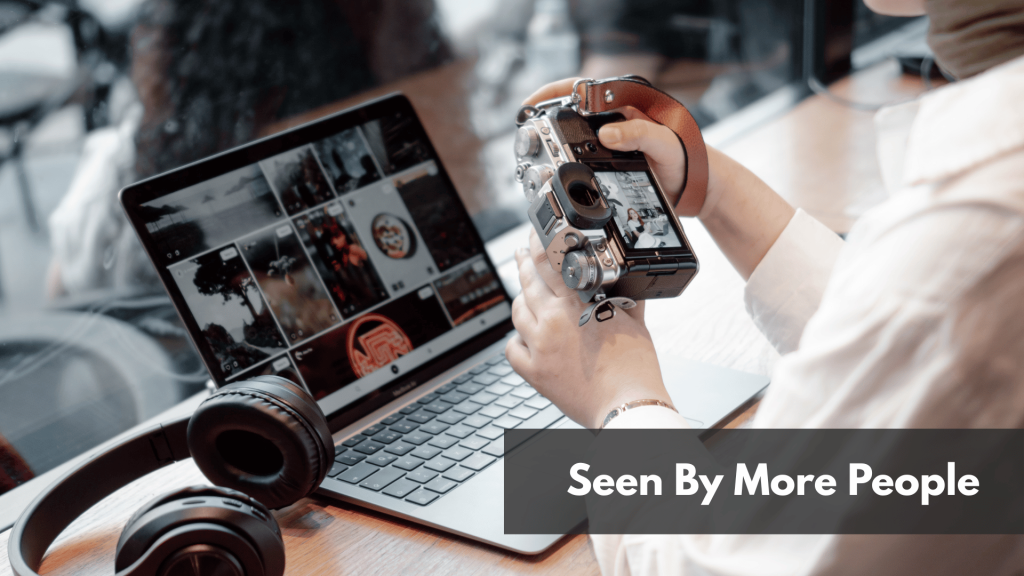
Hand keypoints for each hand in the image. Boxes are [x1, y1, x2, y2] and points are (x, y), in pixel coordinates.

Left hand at [504, 229, 673, 428]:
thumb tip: (622, 278)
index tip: (536, 234)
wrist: (629, 404)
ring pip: (517, 312)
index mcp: (576, 304)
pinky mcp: (534, 373)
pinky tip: (523, 335)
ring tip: (525, 291)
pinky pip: (512, 348)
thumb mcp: (635, 319)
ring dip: (520, 298)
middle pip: (528, 281)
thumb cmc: (636, 367)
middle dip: (524, 262)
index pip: (548, 261)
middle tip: (522, 252)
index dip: (538, 242)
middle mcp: (551, 322)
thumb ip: (624, 294)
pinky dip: (516, 339)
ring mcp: (539, 348)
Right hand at [524, 77, 796, 278]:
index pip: (580, 89)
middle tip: (527, 137)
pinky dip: (566, 164)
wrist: (699, 188)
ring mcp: (610, 140)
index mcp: (625, 104)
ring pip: (572, 137)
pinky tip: (557, 173)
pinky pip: (580, 157)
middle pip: (569, 113)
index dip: (551, 94)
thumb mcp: (665, 145)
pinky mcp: (609, 161)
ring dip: (553, 145)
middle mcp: (613, 119)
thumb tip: (608, 133)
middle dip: (545, 122)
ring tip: (536, 155)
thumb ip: (640, 135)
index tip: (530, 106)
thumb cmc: (688, 159)